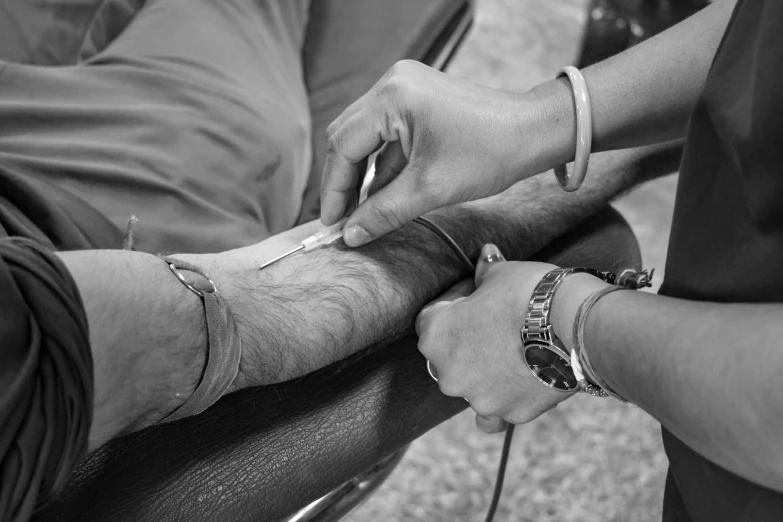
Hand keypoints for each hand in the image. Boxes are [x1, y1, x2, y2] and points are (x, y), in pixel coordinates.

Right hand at [321, 60, 562, 246]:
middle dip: (343, 181)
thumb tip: (350, 235)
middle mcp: (393, 83)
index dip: (334, 189)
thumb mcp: (431, 190)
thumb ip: (383, 212)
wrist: (535, 132)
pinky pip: (387, 134)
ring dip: (363, 176)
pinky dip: (382, 165)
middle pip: (347, 137)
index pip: (343, 146)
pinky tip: (382, 195)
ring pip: (365, 137)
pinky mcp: (417, 99)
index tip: (332, 224)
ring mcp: (405, 88)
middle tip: (342, 221)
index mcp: (392, 97)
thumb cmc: (491, 152)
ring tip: (361, 214)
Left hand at [416, 245, 573, 425]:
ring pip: (471, 385)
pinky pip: (494, 415)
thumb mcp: (501, 273)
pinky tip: (508, 391)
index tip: (475, 294)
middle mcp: (447, 373)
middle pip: (448, 355)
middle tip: (494, 322)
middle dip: (467, 339)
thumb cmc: (531, 293)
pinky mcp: (509, 413)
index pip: (431, 317)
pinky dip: (499, 403)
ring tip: (512, 351)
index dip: (454, 302)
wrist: (575, 325)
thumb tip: (485, 257)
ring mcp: (477, 398)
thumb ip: (485, 272)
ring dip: (483, 371)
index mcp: (435, 335)